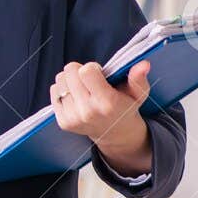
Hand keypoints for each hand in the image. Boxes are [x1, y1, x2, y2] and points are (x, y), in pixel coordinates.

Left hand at [50, 60, 153, 175]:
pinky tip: (75, 95)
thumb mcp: (138, 93)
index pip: (86, 71)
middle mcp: (87, 111)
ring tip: (82, 87)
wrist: (115, 133)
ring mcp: (73, 118)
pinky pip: (54, 92)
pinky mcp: (63, 122)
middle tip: (89, 78)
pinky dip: (62, 90)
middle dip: (79, 70)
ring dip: (69, 79)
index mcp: (107, 102)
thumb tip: (143, 64)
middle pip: (69, 73)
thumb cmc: (125, 108)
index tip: (98, 72)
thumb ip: (138, 78)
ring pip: (60, 81)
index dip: (92, 67)